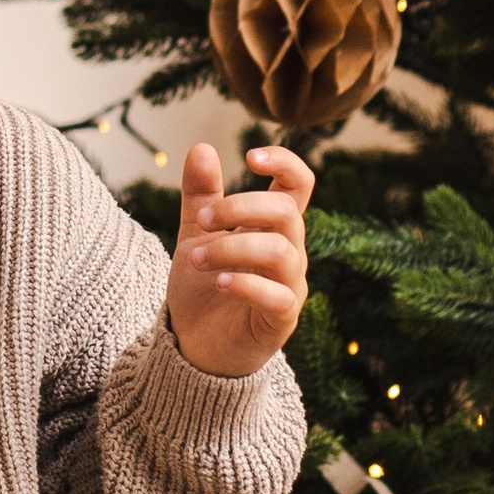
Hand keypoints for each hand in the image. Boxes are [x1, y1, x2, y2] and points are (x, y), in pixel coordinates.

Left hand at [166, 142, 315, 378]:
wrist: (194, 346)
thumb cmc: (202, 288)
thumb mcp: (195, 236)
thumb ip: (201, 196)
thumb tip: (202, 147)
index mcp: (272, 227)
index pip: (299, 185)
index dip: (286, 164)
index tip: (251, 157)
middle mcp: (289, 251)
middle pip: (286, 213)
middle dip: (241, 208)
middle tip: (203, 221)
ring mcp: (289, 285)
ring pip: (281, 251)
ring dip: (233, 247)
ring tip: (195, 258)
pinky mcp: (282, 319)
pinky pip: (277, 295)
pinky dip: (246, 283)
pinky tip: (218, 282)